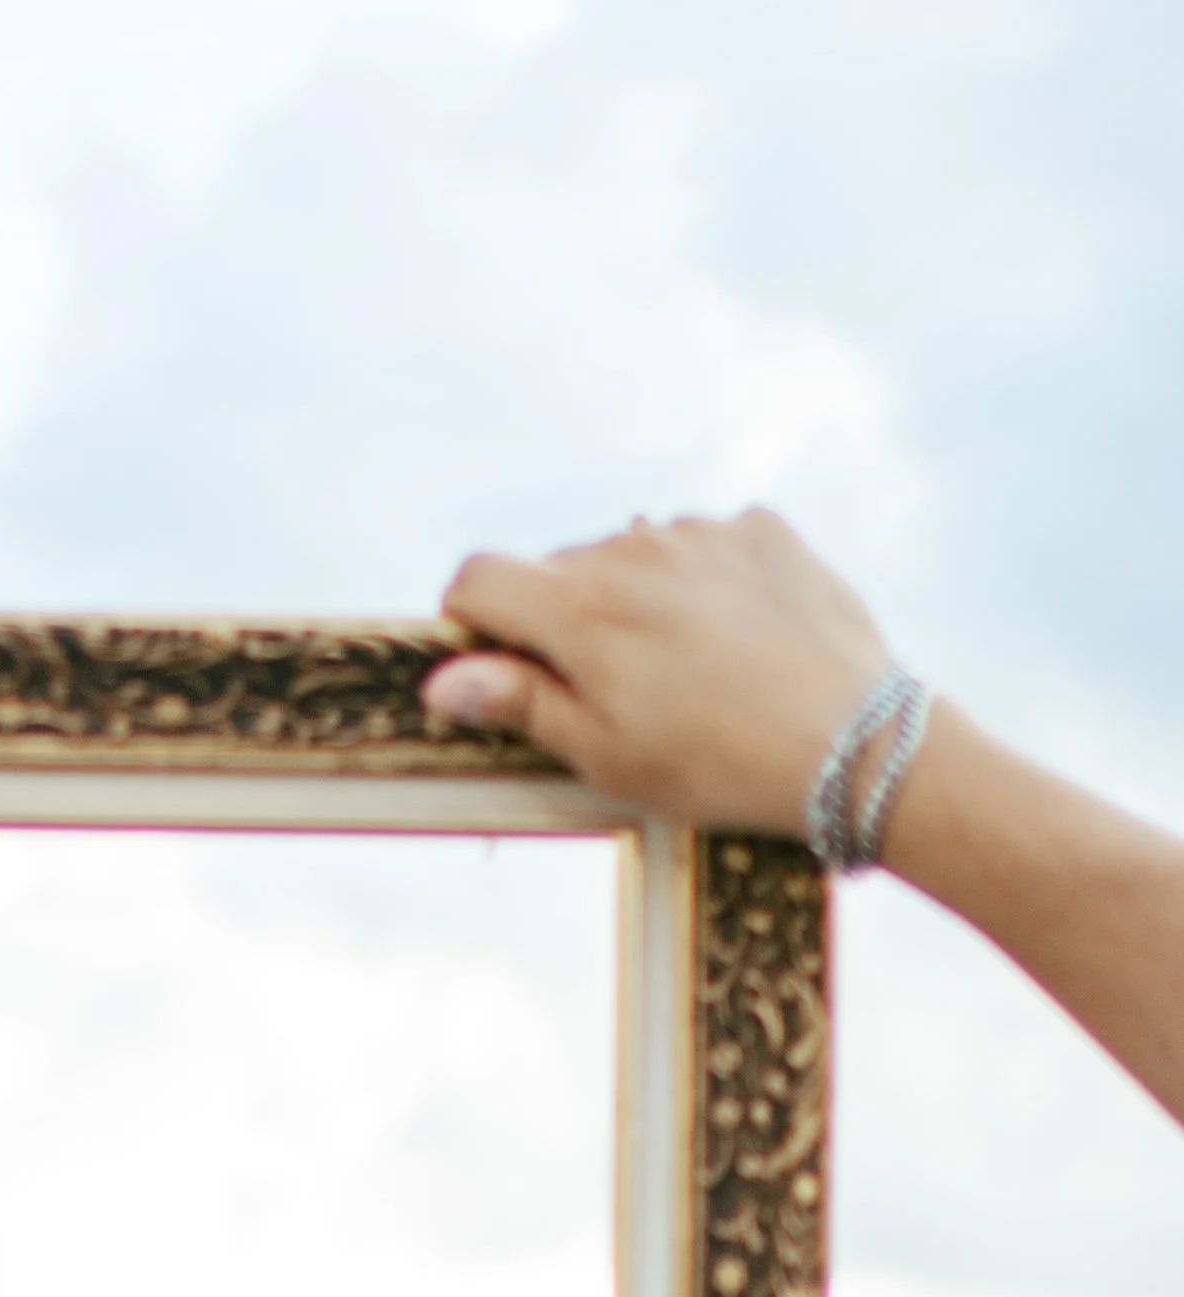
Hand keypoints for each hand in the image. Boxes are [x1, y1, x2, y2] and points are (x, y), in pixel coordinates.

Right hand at [422, 508, 895, 830]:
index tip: (491, 662)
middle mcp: (634, 550)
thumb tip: (442, 680)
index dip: (468, 621)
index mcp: (580, 609)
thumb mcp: (604, 753)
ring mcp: (703, 532)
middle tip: (608, 692)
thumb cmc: (716, 766)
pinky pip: (704, 546)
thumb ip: (520, 703)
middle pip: (559, 570)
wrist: (854, 745)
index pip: (478, 577)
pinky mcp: (762, 530)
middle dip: (561, 621)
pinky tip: (735, 642)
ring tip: (685, 672)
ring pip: (633, 556)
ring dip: (635, 601)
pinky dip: (701, 585)